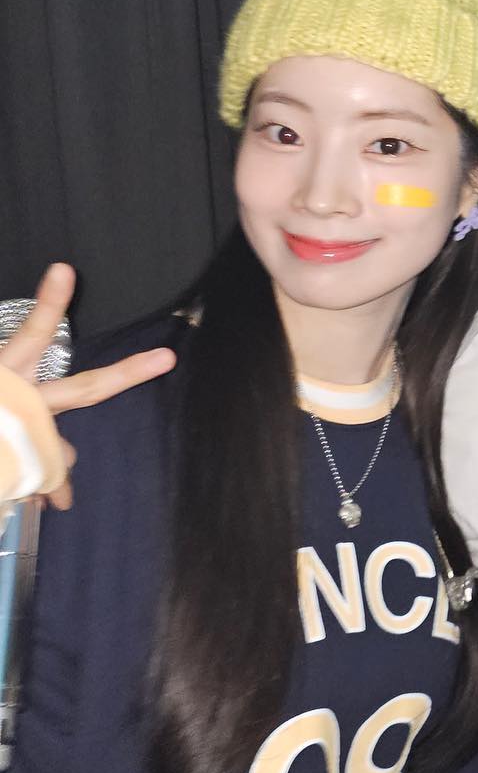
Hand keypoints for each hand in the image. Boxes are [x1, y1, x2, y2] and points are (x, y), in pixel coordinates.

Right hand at [2, 264, 175, 509]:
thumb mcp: (4, 400)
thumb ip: (32, 404)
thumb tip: (58, 425)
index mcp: (4, 374)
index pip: (32, 331)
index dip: (51, 303)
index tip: (66, 270)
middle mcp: (18, 400)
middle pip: (84, 389)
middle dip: (127, 373)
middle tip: (167, 358)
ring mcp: (19, 430)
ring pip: (65, 447)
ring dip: (63, 465)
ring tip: (62, 492)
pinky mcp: (14, 462)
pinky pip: (45, 479)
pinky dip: (48, 491)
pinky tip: (54, 502)